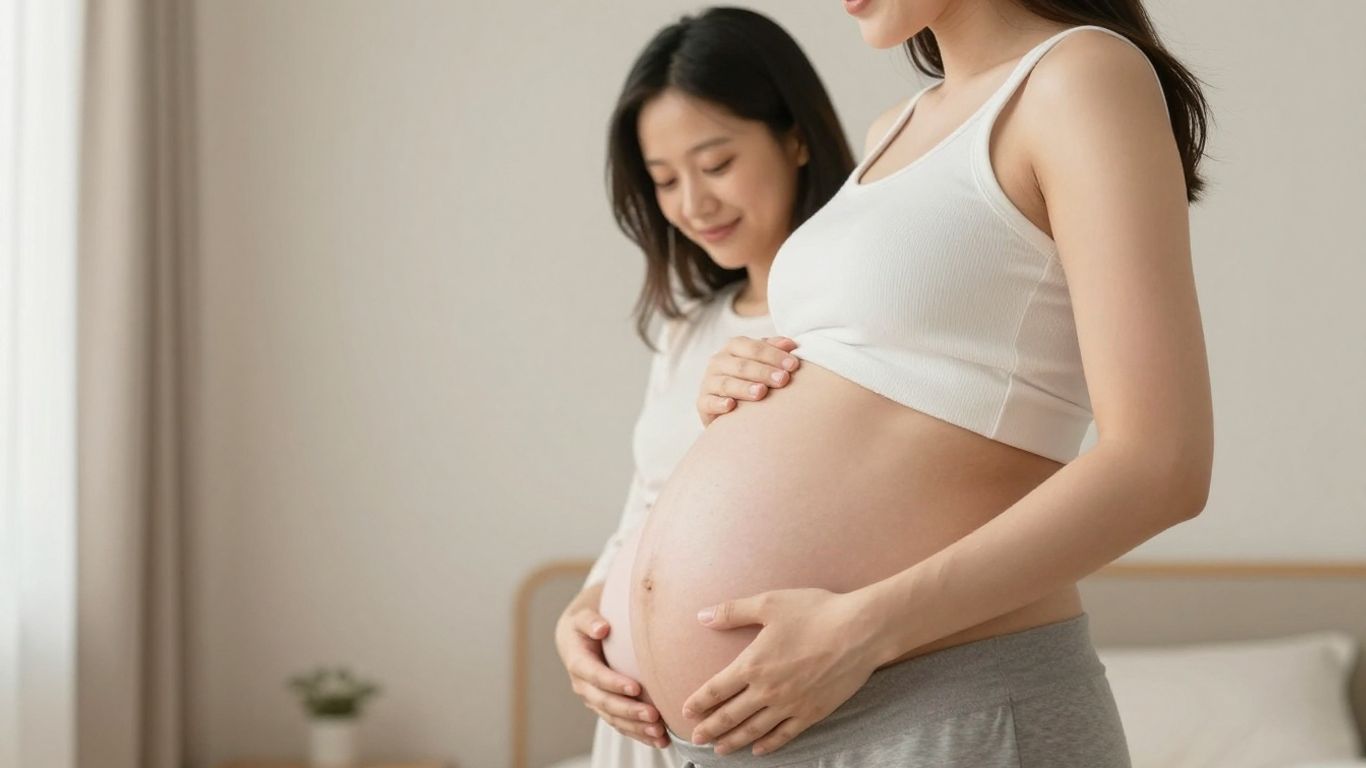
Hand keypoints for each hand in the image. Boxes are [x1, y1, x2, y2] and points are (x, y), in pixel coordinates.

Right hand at [555, 584, 668, 748]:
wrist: (577, 638)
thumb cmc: (585, 624)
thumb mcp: (582, 617)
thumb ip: (589, 621)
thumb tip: (602, 628)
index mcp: (577, 662)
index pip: (595, 675)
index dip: (614, 683)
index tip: (636, 688)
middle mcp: (583, 685)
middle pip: (605, 702)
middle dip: (629, 710)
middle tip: (653, 715)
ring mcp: (594, 699)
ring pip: (613, 718)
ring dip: (636, 727)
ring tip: (659, 733)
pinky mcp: (605, 708)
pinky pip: (620, 724)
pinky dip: (638, 734)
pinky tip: (658, 740)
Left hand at [682, 588, 884, 756]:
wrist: (860, 631)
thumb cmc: (815, 612)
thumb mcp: (769, 603)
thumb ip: (732, 611)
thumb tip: (701, 617)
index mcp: (752, 664)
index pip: (716, 689)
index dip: (699, 702)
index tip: (686, 711)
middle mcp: (767, 690)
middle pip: (730, 716)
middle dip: (710, 729)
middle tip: (696, 739)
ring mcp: (790, 705)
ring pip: (754, 730)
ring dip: (733, 741)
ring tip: (719, 749)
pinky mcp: (812, 713)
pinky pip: (784, 735)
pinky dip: (768, 745)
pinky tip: (759, 750)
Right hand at [697, 336, 800, 425]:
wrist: (730, 407)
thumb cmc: (752, 378)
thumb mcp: (763, 361)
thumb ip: (774, 350)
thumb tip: (791, 344)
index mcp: (733, 347)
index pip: (754, 347)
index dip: (774, 355)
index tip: (793, 365)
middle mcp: (718, 361)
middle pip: (742, 365)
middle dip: (763, 372)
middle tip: (783, 380)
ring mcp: (708, 382)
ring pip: (726, 383)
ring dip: (744, 387)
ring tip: (762, 393)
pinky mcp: (703, 403)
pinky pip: (709, 402)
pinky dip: (719, 404)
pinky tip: (731, 405)